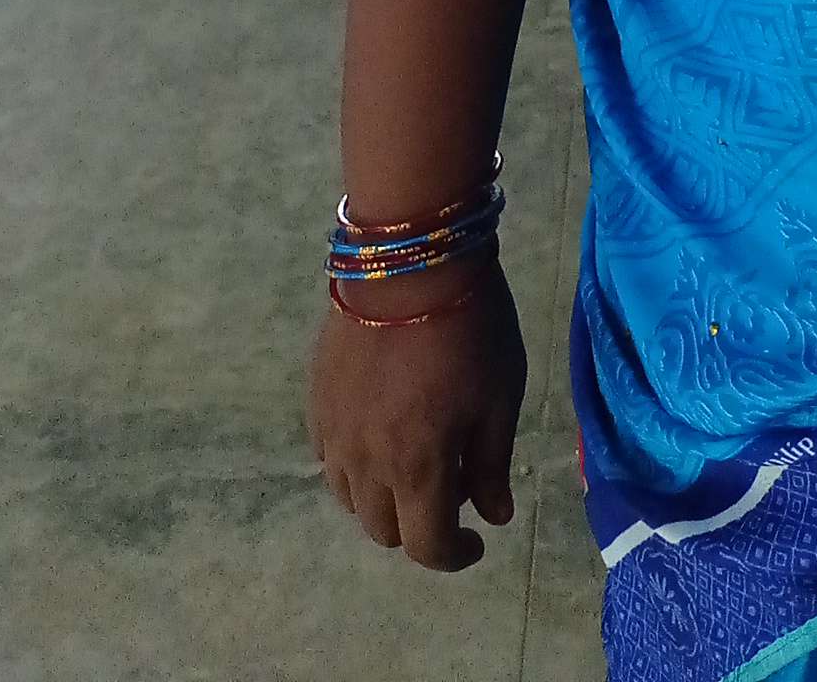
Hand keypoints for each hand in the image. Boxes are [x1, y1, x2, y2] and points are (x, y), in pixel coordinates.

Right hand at [307, 254, 529, 572]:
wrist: (411, 260)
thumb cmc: (470, 328)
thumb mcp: (500, 396)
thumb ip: (492, 464)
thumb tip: (493, 515)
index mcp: (418, 469)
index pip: (427, 547)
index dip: (455, 556)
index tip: (476, 540)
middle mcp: (367, 465)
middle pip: (384, 530)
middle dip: (420, 525)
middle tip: (452, 486)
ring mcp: (334, 434)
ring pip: (350, 500)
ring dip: (383, 498)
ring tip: (414, 460)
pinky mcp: (316, 402)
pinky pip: (330, 458)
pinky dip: (355, 464)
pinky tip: (381, 430)